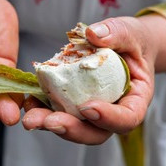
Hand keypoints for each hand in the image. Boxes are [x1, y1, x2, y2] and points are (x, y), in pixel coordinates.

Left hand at [22, 15, 165, 144]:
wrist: (125, 46)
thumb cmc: (133, 42)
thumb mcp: (130, 32)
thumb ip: (116, 33)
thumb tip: (93, 34)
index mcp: (136, 100)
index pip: (127, 119)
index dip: (109, 118)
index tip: (88, 107)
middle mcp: (114, 113)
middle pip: (97, 133)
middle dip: (72, 130)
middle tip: (50, 122)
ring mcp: (93, 113)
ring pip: (75, 128)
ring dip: (51, 124)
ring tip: (31, 117)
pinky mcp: (74, 106)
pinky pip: (60, 113)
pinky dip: (44, 109)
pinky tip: (29, 102)